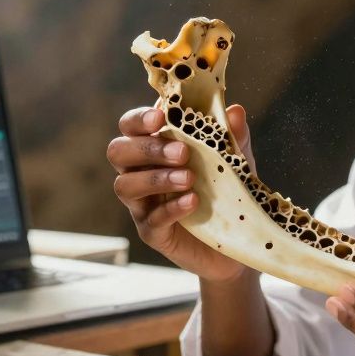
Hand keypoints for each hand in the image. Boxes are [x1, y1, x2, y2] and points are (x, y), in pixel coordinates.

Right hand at [108, 103, 257, 283]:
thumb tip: (235, 112)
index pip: (130, 126)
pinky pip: (150, 220)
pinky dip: (171, 208)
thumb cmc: (227, 193)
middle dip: (147, 148)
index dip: (138, 119)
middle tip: (182, 152)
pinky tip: (192, 202)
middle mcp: (140, 173)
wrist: (236, 244)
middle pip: (118, 152)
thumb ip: (233, 137)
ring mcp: (142, 205)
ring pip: (126, 186)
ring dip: (156, 178)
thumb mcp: (236, 162)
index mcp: (155, 148)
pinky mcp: (152, 233)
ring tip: (189, 179)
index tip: (160, 117)